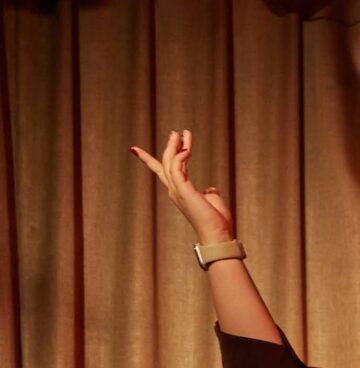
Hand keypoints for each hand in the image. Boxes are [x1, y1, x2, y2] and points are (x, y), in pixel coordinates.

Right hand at [130, 130, 234, 244]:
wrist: (218, 234)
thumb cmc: (217, 221)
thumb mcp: (211, 201)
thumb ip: (208, 192)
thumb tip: (210, 188)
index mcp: (179, 192)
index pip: (162, 171)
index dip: (149, 160)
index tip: (134, 149)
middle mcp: (174, 190)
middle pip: (166, 163)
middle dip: (170, 146)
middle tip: (176, 132)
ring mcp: (177, 190)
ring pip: (170, 163)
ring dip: (175, 147)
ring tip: (182, 133)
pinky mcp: (184, 191)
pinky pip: (177, 169)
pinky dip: (181, 157)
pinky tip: (187, 149)